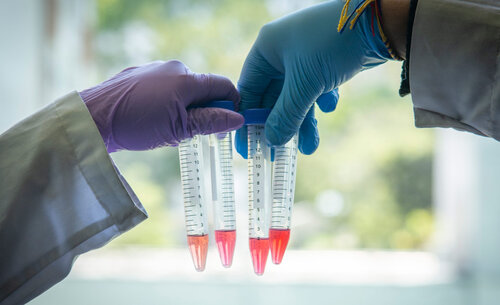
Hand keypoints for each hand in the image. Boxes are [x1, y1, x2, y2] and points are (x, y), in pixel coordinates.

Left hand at [80, 60, 243, 152]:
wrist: (93, 118)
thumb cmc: (136, 124)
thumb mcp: (179, 129)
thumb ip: (211, 121)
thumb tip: (237, 118)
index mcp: (187, 79)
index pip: (223, 86)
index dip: (232, 104)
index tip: (228, 124)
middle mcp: (173, 67)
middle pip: (202, 89)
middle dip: (204, 110)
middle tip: (192, 133)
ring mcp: (155, 68)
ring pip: (182, 90)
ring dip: (184, 109)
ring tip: (166, 129)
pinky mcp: (139, 74)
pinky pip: (164, 88)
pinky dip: (167, 103)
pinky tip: (151, 119)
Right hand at [236, 0, 392, 156]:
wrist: (379, 23)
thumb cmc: (332, 45)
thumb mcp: (305, 84)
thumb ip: (286, 115)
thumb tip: (272, 142)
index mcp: (267, 49)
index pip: (249, 90)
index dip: (250, 120)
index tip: (250, 146)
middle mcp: (282, 52)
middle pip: (274, 96)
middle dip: (281, 124)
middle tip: (280, 152)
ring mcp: (304, 56)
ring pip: (297, 96)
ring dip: (303, 121)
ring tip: (310, 147)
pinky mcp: (325, 61)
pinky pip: (315, 89)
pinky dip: (320, 102)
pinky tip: (330, 105)